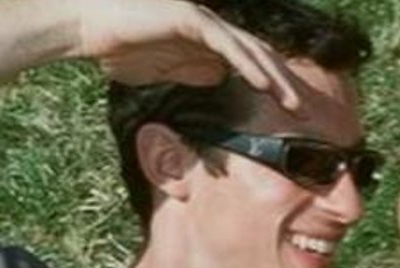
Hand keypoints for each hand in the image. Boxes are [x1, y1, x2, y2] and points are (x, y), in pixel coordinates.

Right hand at [67, 0, 299, 108]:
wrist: (90, 27)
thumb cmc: (124, 48)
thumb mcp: (167, 72)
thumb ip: (194, 75)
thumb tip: (218, 80)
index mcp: (211, 44)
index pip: (253, 66)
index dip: (276, 88)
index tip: (294, 115)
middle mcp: (214, 30)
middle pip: (260, 58)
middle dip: (286, 85)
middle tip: (309, 113)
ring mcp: (205, 22)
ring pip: (250, 51)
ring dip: (275, 79)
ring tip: (294, 104)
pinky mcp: (191, 19)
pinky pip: (227, 45)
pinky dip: (247, 65)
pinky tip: (263, 83)